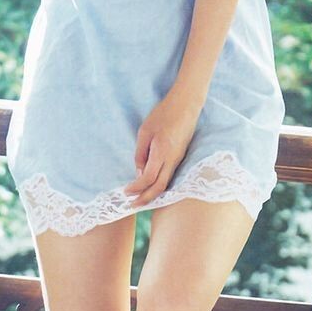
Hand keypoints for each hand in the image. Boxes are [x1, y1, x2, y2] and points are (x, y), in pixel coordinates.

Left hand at [124, 85, 203, 208]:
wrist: (186, 105)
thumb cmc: (163, 114)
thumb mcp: (145, 131)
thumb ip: (141, 153)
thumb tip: (138, 172)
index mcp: (162, 152)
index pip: (148, 178)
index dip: (136, 188)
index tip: (125, 192)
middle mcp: (172, 159)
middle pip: (160, 187)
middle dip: (146, 199)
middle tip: (132, 205)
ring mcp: (178, 159)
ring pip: (166, 183)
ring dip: (153, 193)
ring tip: (139, 199)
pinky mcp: (180, 156)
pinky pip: (169, 176)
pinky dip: (159, 185)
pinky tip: (151, 186)